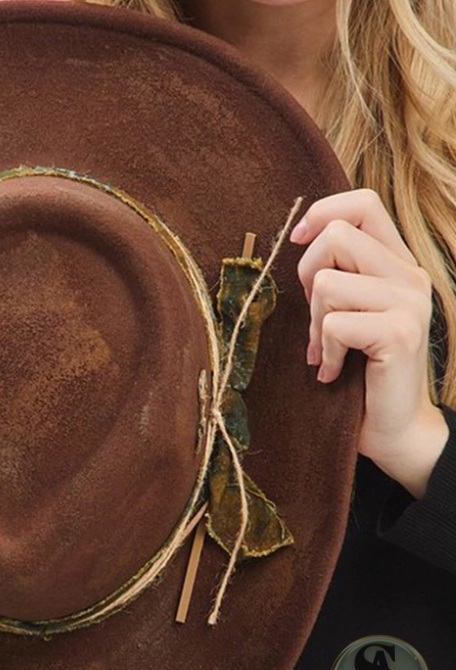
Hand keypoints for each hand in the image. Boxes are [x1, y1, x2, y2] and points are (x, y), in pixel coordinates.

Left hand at [292, 188, 448, 498]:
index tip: (296, 240)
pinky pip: (334, 324)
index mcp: (397, 262)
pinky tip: (335, 370)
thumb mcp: (348, 311)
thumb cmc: (362, 369)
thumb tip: (300, 239)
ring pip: (328, 283)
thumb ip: (338, 274)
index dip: (322, 212)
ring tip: (326, 349)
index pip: (363, 204)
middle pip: (337, 236)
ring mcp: (410, 302)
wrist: (393, 426)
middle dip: (307, 275)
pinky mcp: (400, 333)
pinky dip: (325, 351)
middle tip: (315, 315)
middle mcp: (411, 275)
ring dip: (314, 323)